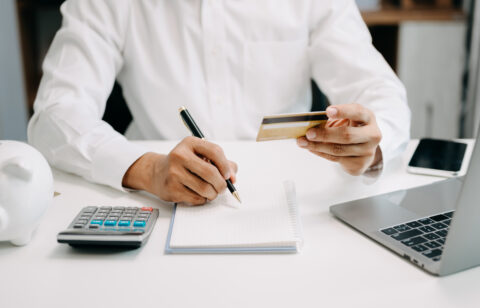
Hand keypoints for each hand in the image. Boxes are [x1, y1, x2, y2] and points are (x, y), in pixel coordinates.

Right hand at [122, 136, 237, 204]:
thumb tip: (233, 178)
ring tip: (211, 192)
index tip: (228, 175)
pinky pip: (196, 198)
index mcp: (190, 143)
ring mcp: (174, 172)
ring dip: (213, 194)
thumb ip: (222, 163)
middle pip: (210, 172)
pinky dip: (202, 199)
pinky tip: (198, 194)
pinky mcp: (171, 188)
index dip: (225, 165)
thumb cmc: (185, 164)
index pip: (215, 151)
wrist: (157, 172)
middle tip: (222, 188)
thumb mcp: (201, 156)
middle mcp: (180, 155)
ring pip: (205, 188)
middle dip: (221, 184)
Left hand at [296, 103, 381, 175]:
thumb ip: (333, 120)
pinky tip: (311, 148)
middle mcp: (372, 135)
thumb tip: (311, 126)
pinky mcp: (360, 164)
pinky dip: (321, 153)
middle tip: (309, 133)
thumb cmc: (351, 128)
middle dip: (325, 134)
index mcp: (368, 118)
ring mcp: (368, 151)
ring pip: (339, 150)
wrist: (364, 148)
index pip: (357, 112)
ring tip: (302, 142)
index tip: (328, 111)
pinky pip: (336, 159)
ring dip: (317, 146)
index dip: (343, 111)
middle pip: (347, 135)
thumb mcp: (347, 120)